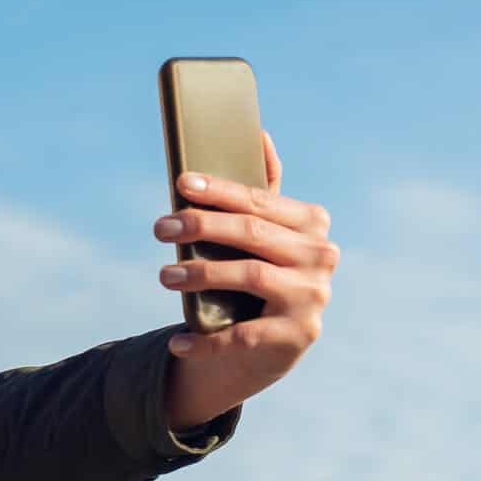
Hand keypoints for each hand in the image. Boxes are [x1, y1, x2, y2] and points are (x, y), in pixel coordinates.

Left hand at [154, 130, 334, 430]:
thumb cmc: (260, 275)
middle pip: (252, 233)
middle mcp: (321, 256)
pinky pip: (244, 335)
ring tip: (164, 274)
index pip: (259, 200)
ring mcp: (313, 296)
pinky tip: (178, 341)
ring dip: (201, 273)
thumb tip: (259, 133)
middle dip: (201, 226)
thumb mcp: (264, 233)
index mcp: (312, 222)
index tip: (180, 184)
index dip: (219, 192)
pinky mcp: (298, 335)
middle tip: (160, 227)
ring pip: (250, 275)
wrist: (271, 347)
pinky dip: (206, 340)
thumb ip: (263, 190)